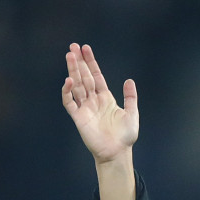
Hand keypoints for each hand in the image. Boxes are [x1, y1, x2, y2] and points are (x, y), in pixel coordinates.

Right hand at [61, 43, 138, 162]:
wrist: (117, 153)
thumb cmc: (125, 136)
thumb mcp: (132, 114)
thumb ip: (130, 97)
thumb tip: (129, 80)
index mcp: (106, 98)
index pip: (96, 76)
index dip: (91, 63)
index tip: (86, 48)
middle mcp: (94, 101)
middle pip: (84, 77)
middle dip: (79, 62)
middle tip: (72, 46)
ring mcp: (85, 108)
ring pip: (76, 86)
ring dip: (72, 71)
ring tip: (69, 56)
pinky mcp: (79, 117)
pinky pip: (70, 102)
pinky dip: (68, 92)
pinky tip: (69, 81)